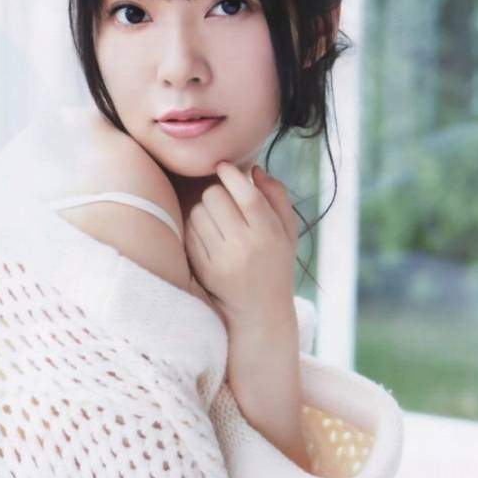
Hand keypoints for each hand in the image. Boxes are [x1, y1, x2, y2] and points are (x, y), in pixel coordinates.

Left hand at [184, 162, 298, 328]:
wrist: (260, 311)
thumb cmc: (276, 263)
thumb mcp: (288, 232)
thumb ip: (277, 197)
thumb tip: (254, 170)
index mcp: (269, 235)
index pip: (247, 196)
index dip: (232, 175)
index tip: (223, 166)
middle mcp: (245, 247)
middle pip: (216, 198)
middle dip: (217, 193)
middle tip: (224, 202)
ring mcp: (222, 260)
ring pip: (198, 213)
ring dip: (204, 210)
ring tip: (217, 221)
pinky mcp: (204, 271)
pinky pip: (189, 233)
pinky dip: (195, 228)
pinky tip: (208, 235)